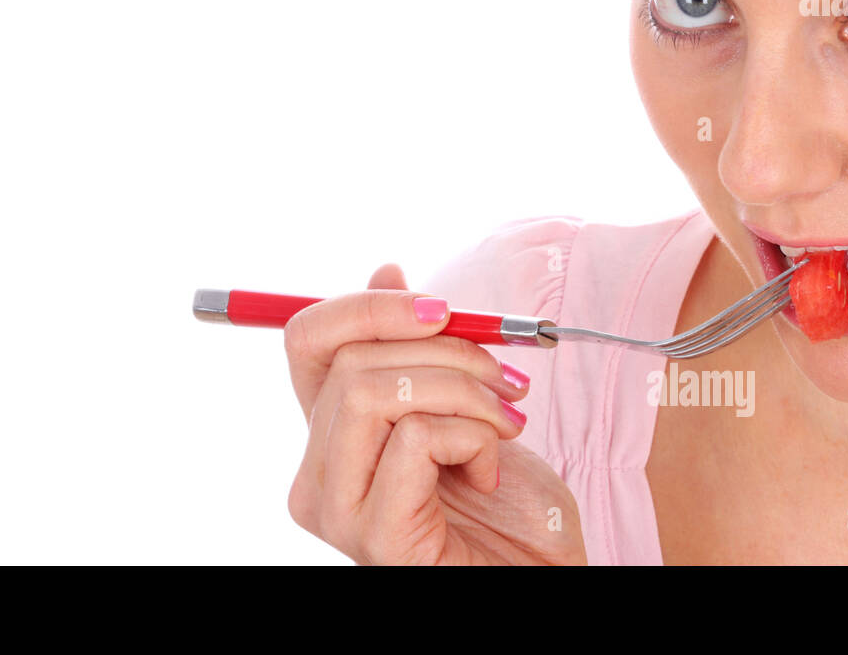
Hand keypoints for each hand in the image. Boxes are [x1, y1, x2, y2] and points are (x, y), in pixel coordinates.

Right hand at [284, 263, 586, 564]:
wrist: (540, 578)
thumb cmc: (505, 507)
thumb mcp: (460, 406)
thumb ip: (415, 350)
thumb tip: (386, 270)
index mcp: (327, 438)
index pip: (307, 340)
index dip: (370, 306)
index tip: (443, 309)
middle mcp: (315, 478)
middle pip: (349, 361)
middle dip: (446, 350)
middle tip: (506, 379)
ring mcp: (338, 512)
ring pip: (372, 391)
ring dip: (462, 391)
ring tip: (507, 424)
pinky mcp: (375, 537)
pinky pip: (414, 437)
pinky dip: (472, 438)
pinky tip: (490, 473)